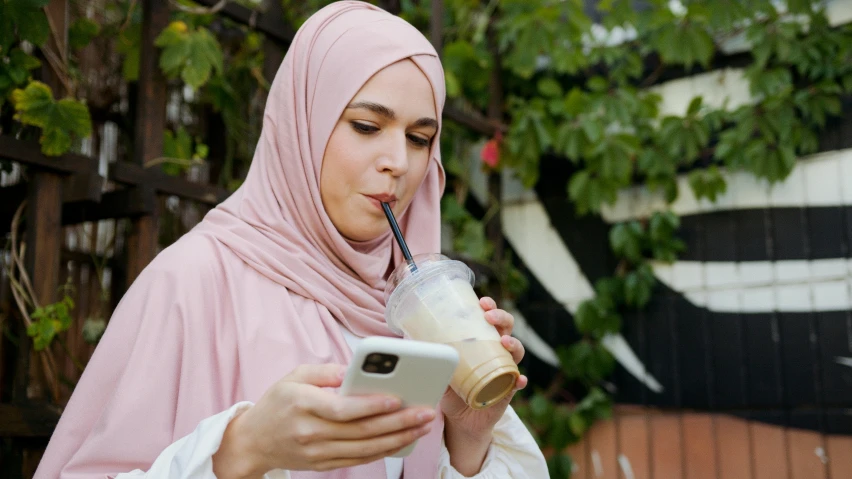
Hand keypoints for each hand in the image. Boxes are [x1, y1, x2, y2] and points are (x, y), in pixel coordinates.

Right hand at [213, 364, 435, 477]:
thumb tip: (353, 370)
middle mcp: (310, 432)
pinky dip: (383, 451)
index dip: (371, 406)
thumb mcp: (294, 376)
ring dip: (398, 439)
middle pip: (361, 431)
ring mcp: (317, 452)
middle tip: (424, 413)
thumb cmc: (278, 403)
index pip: (342, 409)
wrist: (253, 442)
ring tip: (422, 426)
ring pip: (364, 449)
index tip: (396, 398)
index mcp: (302, 404)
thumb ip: (324, 371)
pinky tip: (403, 440)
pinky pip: (358, 460)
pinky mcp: (323, 465)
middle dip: (398, 422)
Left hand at [440, 297, 527, 474]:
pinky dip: (519, 380)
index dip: (490, 307)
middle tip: (489, 317)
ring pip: (516, 352)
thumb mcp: (441, 368)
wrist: (460, 419)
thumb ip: (432, 354)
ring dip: (513, 344)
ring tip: (504, 343)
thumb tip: (410, 335)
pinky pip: (517, 383)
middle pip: (506, 329)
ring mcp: (504, 370)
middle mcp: (496, 352)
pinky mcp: (507, 390)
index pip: (490, 319)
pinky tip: (518, 379)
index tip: (482, 302)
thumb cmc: (452, 388)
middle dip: (502, 318)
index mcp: (482, 341)